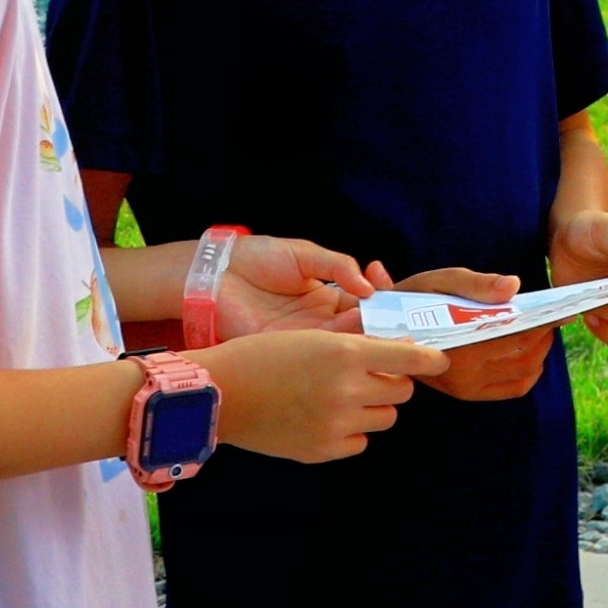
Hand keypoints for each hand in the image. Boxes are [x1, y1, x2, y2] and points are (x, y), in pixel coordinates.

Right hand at [196, 328, 445, 461]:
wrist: (217, 393)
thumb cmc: (263, 355)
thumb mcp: (314, 336)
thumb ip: (359, 346)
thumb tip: (403, 354)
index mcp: (346, 354)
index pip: (413, 360)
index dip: (430, 360)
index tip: (438, 361)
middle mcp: (347, 390)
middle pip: (402, 392)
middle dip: (392, 381)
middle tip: (370, 375)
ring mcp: (335, 425)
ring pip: (384, 418)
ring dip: (373, 407)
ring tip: (342, 397)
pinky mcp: (321, 451)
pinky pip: (359, 443)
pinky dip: (351, 432)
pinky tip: (326, 418)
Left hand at [212, 234, 376, 336]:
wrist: (216, 272)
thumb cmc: (258, 257)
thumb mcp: (305, 254)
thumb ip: (339, 266)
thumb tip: (370, 288)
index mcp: (327, 297)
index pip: (364, 303)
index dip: (379, 298)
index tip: (385, 287)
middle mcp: (319, 320)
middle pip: (358, 327)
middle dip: (376, 322)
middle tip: (391, 316)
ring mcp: (302, 337)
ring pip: (341, 343)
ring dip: (359, 334)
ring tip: (370, 322)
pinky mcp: (284, 349)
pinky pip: (314, 354)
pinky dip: (334, 348)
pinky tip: (347, 337)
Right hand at [381, 267, 548, 399]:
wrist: (381, 333)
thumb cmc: (413, 301)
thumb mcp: (439, 281)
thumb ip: (477, 283)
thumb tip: (514, 286)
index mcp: (458, 346)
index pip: (516, 336)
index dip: (543, 322)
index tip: (558, 309)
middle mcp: (463, 374)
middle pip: (526, 357)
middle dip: (545, 335)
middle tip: (550, 317)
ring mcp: (466, 389)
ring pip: (525, 374)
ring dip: (541, 352)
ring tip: (540, 331)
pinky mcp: (468, 395)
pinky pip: (514, 389)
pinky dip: (530, 371)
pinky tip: (528, 352)